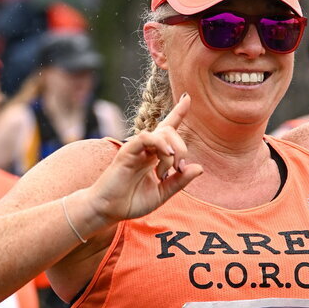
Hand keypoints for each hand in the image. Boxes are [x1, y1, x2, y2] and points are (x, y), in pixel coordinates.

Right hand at [83, 94, 202, 226]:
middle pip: (170, 131)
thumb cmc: (131, 201)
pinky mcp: (127, 151)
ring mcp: (136, 148)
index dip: (178, 113)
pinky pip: (146, 138)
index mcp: (154, 155)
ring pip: (161, 133)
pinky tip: (166, 154)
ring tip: (165, 171)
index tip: (188, 97)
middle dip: (181, 149)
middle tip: (178, 170)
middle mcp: (146, 149)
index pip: (167, 129)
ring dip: (171, 150)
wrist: (108, 210)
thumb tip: (200, 168)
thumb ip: (180, 181)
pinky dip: (159, 143)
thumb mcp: (162, 193)